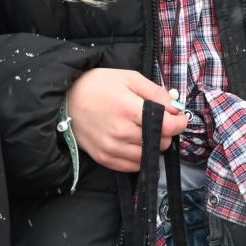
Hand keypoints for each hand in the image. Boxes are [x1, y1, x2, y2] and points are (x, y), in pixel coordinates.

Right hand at [66, 68, 186, 172]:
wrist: (66, 100)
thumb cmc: (98, 85)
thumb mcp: (129, 78)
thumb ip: (156, 93)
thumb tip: (176, 108)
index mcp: (128, 109)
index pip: (167, 126)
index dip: (179, 122)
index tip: (180, 118)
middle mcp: (120, 132)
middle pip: (161, 142)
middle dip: (165, 132)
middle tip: (158, 121)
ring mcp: (112, 148)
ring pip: (149, 156)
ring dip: (153, 145)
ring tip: (145, 131)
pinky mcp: (104, 159)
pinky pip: (133, 166)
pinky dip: (140, 157)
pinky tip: (135, 143)